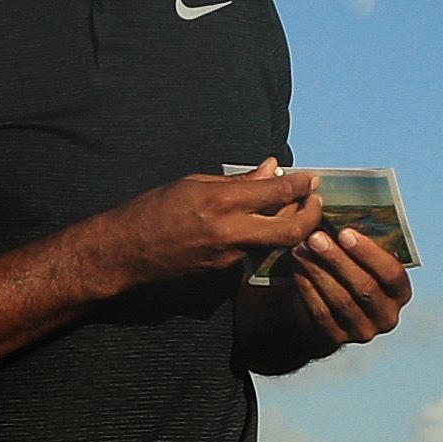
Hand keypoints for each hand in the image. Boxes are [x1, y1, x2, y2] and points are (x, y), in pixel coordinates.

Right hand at [96, 165, 323, 290]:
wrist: (127, 251)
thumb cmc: (152, 209)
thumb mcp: (193, 183)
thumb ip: (237, 181)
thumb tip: (270, 169)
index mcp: (220, 201)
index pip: (276, 192)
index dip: (300, 185)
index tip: (310, 178)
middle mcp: (231, 229)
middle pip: (291, 229)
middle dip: (311, 214)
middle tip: (316, 200)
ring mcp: (231, 254)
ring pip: (276, 241)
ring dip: (291, 225)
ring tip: (295, 209)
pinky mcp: (226, 271)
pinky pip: (255, 250)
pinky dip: (265, 236)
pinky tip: (263, 225)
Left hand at [272, 223, 410, 349]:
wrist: (325, 307)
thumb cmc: (345, 271)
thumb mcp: (358, 259)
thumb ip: (358, 244)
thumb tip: (340, 213)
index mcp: (399, 293)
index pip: (392, 275)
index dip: (369, 254)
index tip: (345, 232)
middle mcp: (386, 315)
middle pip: (365, 287)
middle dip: (338, 260)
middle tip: (315, 237)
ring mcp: (362, 330)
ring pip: (340, 299)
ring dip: (318, 271)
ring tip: (300, 249)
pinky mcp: (336, 338)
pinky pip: (320, 311)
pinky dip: (307, 287)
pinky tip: (297, 268)